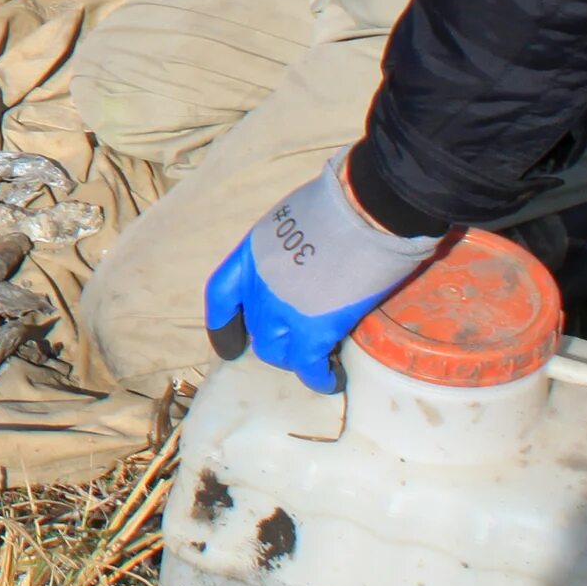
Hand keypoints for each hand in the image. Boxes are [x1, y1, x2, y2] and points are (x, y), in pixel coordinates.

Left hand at [205, 153, 444, 392]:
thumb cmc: (340, 205)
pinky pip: (308, 364)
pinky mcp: (313, 328)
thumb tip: (307, 262)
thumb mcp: (295, 221)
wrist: (365, 209)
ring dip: (294, 357)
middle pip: (255, 327)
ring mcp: (281, 308)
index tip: (230, 344)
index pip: (221, 294)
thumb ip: (290, 249)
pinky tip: (330, 380)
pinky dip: (319, 377)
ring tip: (316, 358)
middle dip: (274, 339)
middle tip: (300, 341)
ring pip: (276, 351)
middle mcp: (258, 284)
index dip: (223, 323)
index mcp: (251, 251)